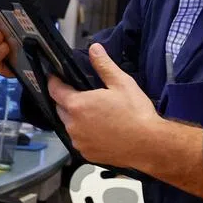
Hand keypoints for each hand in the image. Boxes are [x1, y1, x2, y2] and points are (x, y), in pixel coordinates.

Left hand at [47, 44, 161, 167]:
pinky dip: (86, 134)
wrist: (148, 143)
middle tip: (84, 95)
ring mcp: (79, 142)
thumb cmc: (136, 113)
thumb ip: (104, 65)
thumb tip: (94, 48)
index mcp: (78, 105)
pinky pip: (80, 140)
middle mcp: (73, 125)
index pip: (55, 91)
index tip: (56, 77)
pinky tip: (102, 130)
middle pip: (61, 109)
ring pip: (71, 126)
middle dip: (67, 101)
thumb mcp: (122, 83)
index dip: (54, 82)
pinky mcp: (87, 154)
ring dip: (77, 119)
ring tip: (96, 114)